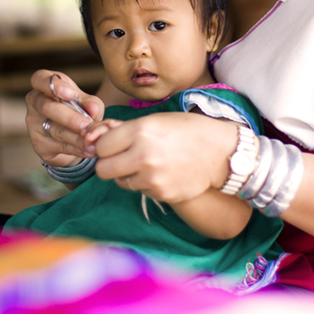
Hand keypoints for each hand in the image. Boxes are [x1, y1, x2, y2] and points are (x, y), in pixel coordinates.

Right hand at [25, 69, 104, 167]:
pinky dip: (77, 149)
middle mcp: (35, 103)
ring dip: (77, 137)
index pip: (39, 79)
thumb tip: (93, 109)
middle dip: (70, 117)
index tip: (70, 93)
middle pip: (47, 108)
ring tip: (93, 141)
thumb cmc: (78, 109)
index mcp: (44, 85)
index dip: (53, 86)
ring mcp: (34, 125)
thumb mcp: (87, 102)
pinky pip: (59, 146)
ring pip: (55, 130)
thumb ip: (92, 103)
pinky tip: (89, 150)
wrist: (72, 136)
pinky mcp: (39, 145)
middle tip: (87, 125)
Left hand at [93, 111, 237, 203]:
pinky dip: (144, 183)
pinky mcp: (160, 194)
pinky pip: (138, 190)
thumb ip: (124, 129)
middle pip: (102, 169)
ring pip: (119, 182)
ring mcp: (152, 177)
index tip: (113, 144)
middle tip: (121, 157)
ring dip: (126, 174)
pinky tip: (160, 172)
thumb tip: (93, 138)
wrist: (220, 152)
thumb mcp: (155, 120)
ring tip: (146, 163)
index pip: (101, 146)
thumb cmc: (186, 130)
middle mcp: (143, 155)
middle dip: (108, 163)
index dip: (105, 145)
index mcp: (140, 130)